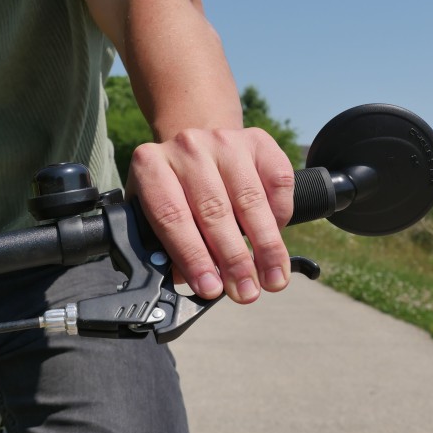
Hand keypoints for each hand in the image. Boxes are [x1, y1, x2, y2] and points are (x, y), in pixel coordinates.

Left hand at [125, 127, 294, 303]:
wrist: (199, 149)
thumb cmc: (178, 193)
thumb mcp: (157, 214)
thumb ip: (168, 247)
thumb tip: (195, 284)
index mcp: (152, 165)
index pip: (172, 217)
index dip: (193, 257)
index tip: (211, 288)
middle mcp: (188, 147)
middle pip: (214, 210)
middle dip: (234, 259)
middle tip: (247, 292)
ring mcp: (225, 141)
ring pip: (249, 199)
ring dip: (265, 246)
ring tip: (272, 279)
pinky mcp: (258, 141)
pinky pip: (277, 182)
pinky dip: (280, 216)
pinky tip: (277, 238)